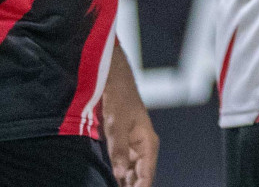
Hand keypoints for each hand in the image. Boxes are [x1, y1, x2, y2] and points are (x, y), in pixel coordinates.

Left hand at [102, 47, 157, 186]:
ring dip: (124, 182)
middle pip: (140, 176)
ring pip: (131, 172)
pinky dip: (118, 175)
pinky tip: (110, 181)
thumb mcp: (117, 126)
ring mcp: (133, 146)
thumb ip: (119, 151)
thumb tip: (120, 175)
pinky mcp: (123, 144)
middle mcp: (143, 147)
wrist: (114, 81)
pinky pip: (122, 165)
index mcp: (148, 143)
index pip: (146, 174)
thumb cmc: (119, 100)